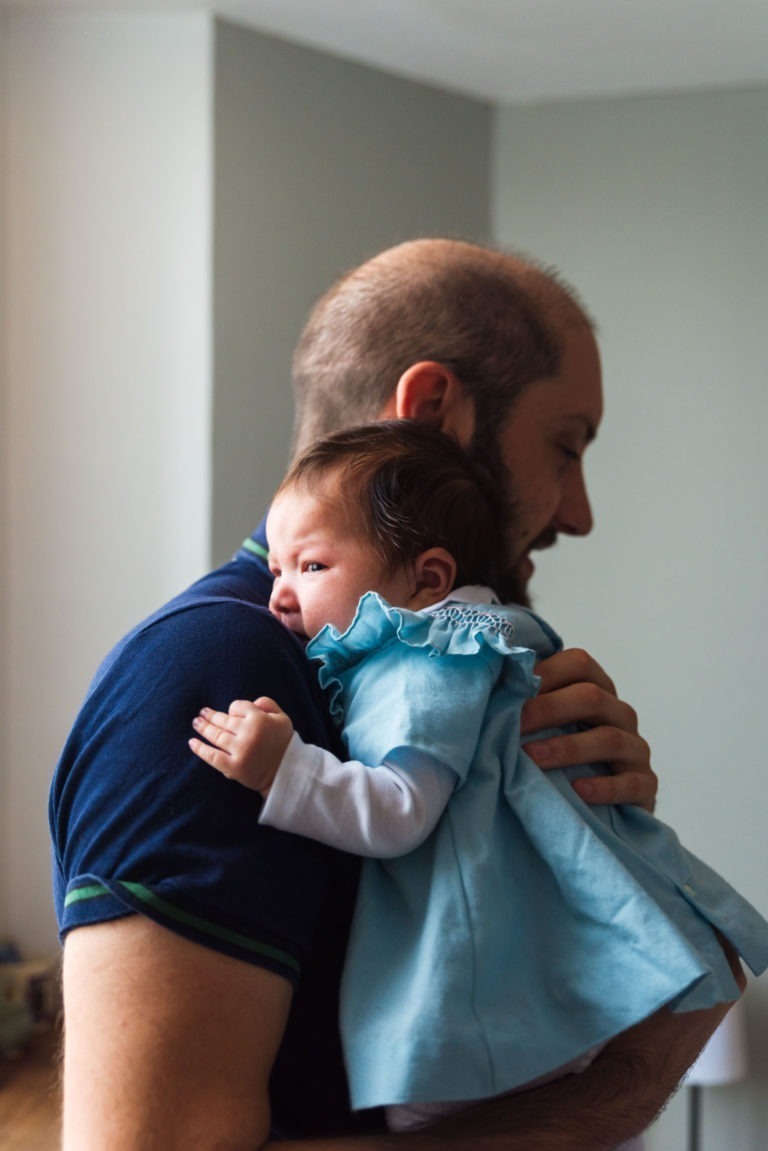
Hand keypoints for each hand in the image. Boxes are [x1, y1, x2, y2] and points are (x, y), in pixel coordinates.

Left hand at [189, 697, 293, 793]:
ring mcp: (239, 750)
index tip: (233, 714)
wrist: (286, 773)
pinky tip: (192, 742)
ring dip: (203, 727)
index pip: (237, 707)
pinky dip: (200, 749)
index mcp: (259, 719)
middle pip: (223, 720)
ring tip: (196, 722)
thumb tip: (252, 703)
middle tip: (202, 713)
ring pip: (216, 735)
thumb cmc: (284, 743)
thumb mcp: (283, 718)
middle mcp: (248, 733)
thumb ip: (268, 704)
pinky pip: (212, 756)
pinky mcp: (233, 767)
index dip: (234, 709)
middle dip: (210, 715)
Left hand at [520, 647, 656, 810]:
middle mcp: (619, 714)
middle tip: (515, 725)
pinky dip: (604, 787)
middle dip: (549, 709)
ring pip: (609, 739)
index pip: (579, 664)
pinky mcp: (645, 784)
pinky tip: (577, 790)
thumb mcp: (547, 726)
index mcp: (597, 690)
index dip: (544, 673)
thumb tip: (483, 684)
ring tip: (534, 758)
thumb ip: (526, 704)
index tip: (509, 692)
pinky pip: (631, 783)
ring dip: (568, 748)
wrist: (603, 804)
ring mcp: (635, 749)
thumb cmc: (562, 755)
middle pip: (592, 697)